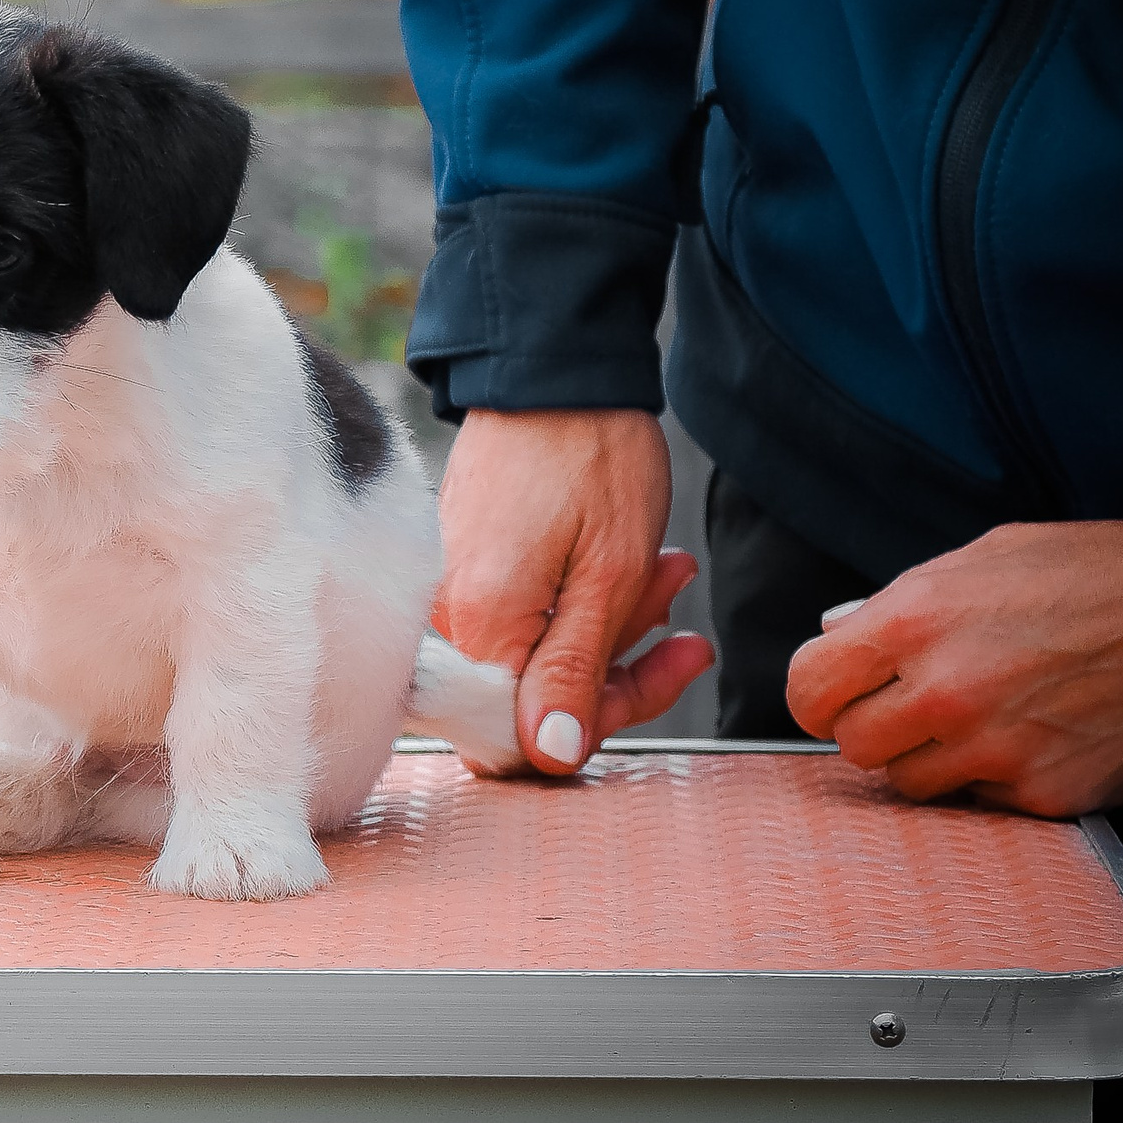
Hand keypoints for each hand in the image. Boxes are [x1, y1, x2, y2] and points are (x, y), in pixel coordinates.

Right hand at [434, 408, 713, 774]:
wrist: (551, 368)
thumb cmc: (589, 458)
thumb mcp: (609, 575)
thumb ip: (576, 671)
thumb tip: (552, 754)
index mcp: (476, 624)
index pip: (523, 732)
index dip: (601, 718)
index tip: (669, 669)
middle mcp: (443, 614)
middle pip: (531, 693)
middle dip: (620, 661)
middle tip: (679, 615)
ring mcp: (448, 585)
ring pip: (535, 649)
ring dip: (611, 623)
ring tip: (664, 568)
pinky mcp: (461, 562)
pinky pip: (520, 612)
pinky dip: (578, 597)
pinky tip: (625, 560)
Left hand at [788, 522, 1122, 816]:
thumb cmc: (1089, 576)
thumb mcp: (977, 561)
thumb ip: (895, 604)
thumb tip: (837, 634)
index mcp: (914, 623)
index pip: (810, 688)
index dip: (816, 695)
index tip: (830, 696)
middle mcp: (946, 691)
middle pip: (852, 746)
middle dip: (870, 727)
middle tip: (905, 706)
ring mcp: (996, 748)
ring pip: (909, 783)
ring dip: (926, 758)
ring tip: (971, 717)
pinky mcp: (1043, 792)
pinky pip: (980, 801)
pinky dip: (992, 777)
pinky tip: (1025, 734)